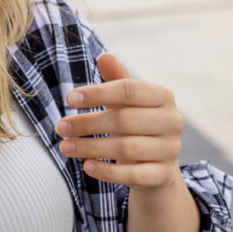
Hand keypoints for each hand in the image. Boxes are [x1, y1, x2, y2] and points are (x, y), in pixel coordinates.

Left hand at [55, 53, 184, 192]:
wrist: (156, 165)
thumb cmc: (136, 124)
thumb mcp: (126, 101)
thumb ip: (117, 80)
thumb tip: (105, 56)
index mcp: (163, 96)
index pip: (128, 90)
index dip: (98, 93)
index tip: (70, 98)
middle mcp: (171, 121)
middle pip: (124, 120)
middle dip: (87, 123)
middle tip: (60, 127)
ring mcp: (170, 150)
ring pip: (126, 148)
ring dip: (90, 148)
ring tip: (65, 147)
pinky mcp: (163, 175)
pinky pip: (133, 175)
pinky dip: (107, 172)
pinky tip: (86, 166)